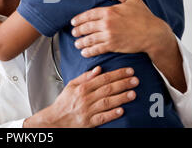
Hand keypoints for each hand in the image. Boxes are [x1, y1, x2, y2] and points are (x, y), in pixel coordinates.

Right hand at [24, 66, 138, 126]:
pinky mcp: (89, 122)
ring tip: (133, 93)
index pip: (103, 78)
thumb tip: (98, 69)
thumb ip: (85, 77)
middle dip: (123, 83)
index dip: (117, 74)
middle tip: (135, 80)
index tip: (128, 71)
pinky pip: (102, 118)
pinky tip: (121, 111)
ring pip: (107, 102)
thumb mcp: (71, 85)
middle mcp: (86, 98)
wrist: (56, 119)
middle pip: (107, 89)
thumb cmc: (64, 102)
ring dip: (121, 97)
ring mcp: (88, 111)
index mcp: (82, 88)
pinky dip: (112, 114)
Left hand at [70, 0, 175, 58]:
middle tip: (73, 33)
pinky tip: (84, 53)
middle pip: (86, 27)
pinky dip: (89, 51)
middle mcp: (107, 23)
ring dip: (81, 42)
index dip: (78, 19)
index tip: (73, 22)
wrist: (153, 33)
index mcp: (109, 11)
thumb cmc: (144, 16)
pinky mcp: (113, 45)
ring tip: (77, 44)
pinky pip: (97, 49)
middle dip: (77, 31)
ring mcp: (109, 35)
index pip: (88, 15)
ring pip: (89, 39)